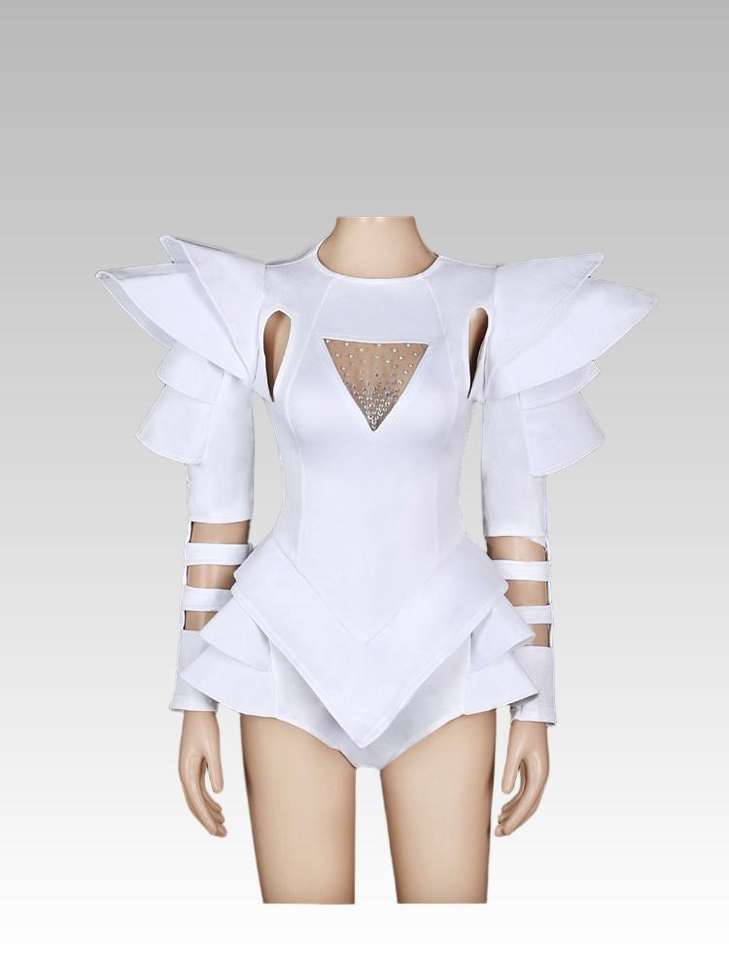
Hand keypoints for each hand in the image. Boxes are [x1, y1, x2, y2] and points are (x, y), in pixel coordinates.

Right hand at [178, 711, 225, 836]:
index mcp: (186, 772)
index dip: (207, 819)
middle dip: (208, 821)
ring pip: (197, 799)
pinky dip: (209, 801)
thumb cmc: (205, 727)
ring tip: (223, 824)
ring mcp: (188, 771)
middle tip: (223, 834)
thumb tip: (218, 793)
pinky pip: (200, 790)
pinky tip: (218, 808)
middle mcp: (184, 775)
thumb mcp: (213, 748)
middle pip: (195, 805)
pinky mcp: (194, 767)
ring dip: (209, 813)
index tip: (217, 831)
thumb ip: (215, 770)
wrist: (198, 710)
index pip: (196, 803)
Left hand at [495, 719, 548, 836]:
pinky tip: (503, 808)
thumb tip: (505, 793)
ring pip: (527, 802)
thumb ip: (510, 771)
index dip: (515, 820)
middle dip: (515, 822)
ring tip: (499, 824)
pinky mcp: (530, 771)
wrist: (531, 713)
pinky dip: (514, 803)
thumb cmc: (522, 730)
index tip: (503, 830)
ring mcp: (537, 775)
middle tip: (498, 833)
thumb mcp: (514, 749)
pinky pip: (524, 793)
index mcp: (540, 775)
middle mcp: (541, 778)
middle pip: (529, 808)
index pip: (527, 805)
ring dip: (514, 814)